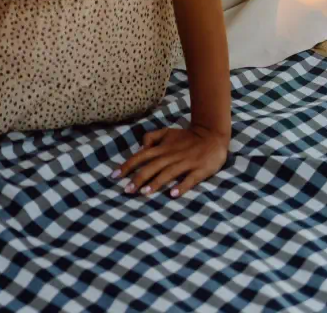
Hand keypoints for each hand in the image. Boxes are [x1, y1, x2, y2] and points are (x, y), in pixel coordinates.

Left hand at [115, 124, 229, 197]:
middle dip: (138, 178)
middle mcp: (170, 156)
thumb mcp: (166, 132)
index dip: (127, 166)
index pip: (140, 157)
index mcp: (161, 148)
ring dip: (156, 183)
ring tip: (144, 193)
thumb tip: (139, 148)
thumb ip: (151, 138)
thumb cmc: (186, 137)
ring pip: (168, 173)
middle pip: (151, 167)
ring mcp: (185, 163)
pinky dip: (182, 186)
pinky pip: (189, 179)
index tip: (114, 176)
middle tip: (126, 190)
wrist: (212, 135)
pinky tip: (173, 194)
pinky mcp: (199, 170)